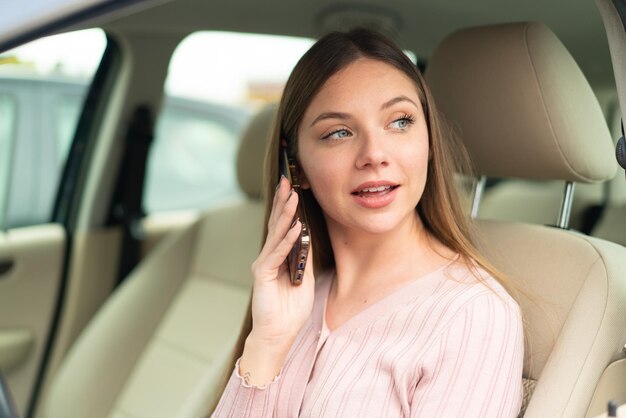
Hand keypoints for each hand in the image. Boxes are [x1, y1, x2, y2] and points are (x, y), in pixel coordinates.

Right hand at [248, 175, 315, 347]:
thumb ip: (303, 258)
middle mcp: (268, 256)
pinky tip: (296, 226)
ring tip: (293, 197)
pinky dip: (288, 240)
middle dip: (283, 202)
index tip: (293, 188)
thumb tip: (307, 236)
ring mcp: (264, 264)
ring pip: (276, 234)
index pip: (282, 227)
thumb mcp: (304, 278)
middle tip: (288, 181)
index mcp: (279, 257)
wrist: (278, 334)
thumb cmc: (291, 310)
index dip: (287, 207)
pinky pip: (277, 253)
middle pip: (276, 224)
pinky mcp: (262, 274)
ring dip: (286, 215)